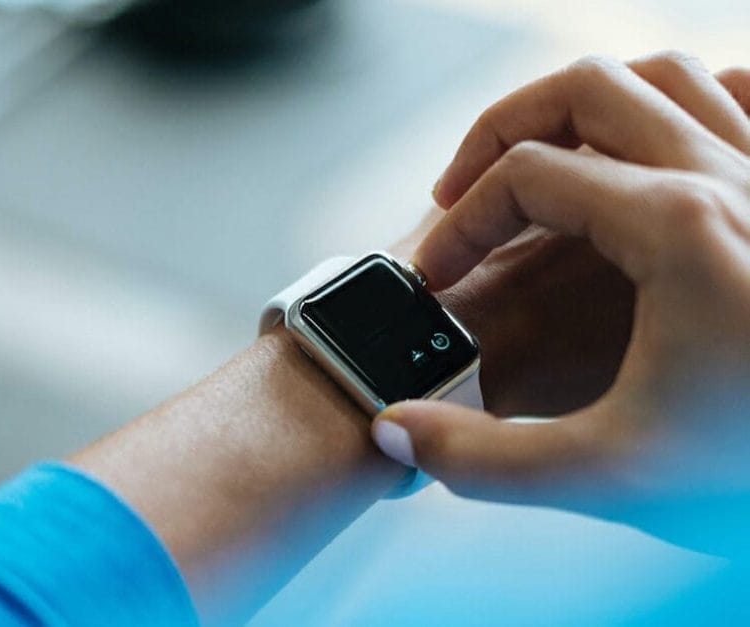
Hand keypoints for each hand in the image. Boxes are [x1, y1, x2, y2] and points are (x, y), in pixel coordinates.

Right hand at [373, 52, 749, 555]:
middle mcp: (729, 177)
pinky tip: (651, 151)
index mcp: (675, 227)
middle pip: (584, 88)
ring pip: (663, 76)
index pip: (525, 176)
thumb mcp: (610, 477)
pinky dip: (684, 104)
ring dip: (582, 104)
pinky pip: (740, 96)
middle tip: (461, 190)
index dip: (459, 225)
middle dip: (501, 130)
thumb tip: (394, 433)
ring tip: (540, 159)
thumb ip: (484, 461)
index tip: (434, 278)